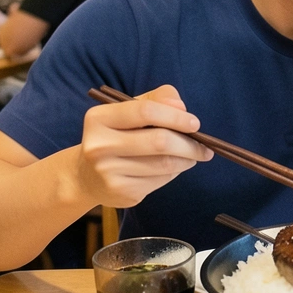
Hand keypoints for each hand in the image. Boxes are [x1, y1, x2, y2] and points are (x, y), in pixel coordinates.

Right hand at [75, 85, 213, 208]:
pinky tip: (174, 168)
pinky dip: (174, 173)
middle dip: (189, 144)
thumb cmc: (115, 136)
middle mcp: (99, 145)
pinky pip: (160, 180)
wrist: (86, 176)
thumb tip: (181, 107)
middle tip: (205, 147)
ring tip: (193, 156)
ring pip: (164, 164)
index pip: (145, 111)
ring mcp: (109, 172)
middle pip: (159, 141)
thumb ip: (156, 100)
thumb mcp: (128, 111)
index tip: (195, 123)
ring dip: (186, 160)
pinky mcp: (121, 192)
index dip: (176, 116)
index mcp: (99, 118)